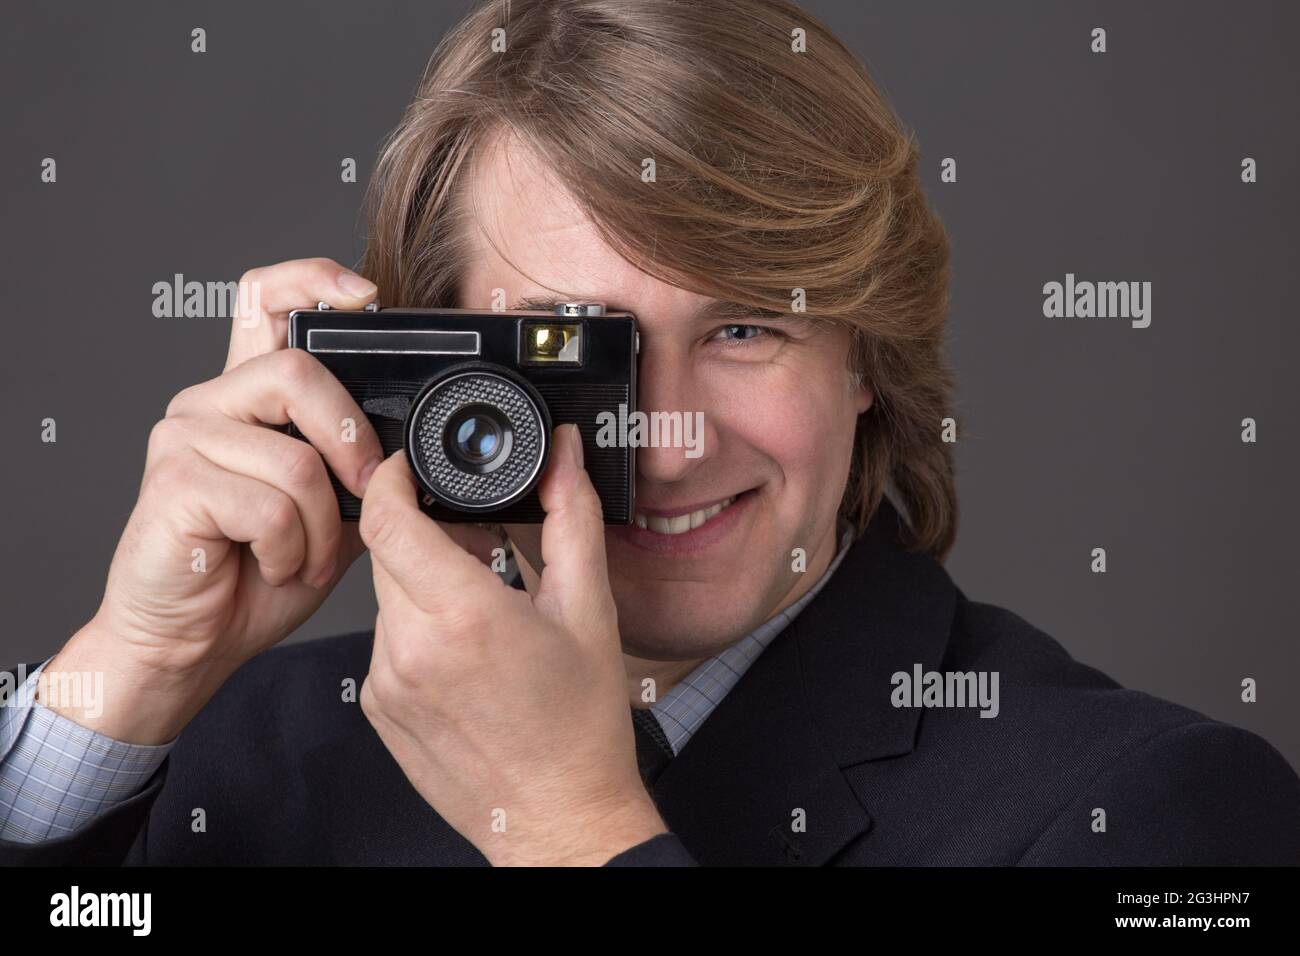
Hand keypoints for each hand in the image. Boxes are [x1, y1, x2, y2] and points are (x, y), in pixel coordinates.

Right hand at [43, 258, 383, 743]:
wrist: (191, 640)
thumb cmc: (253, 574)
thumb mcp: (329, 512)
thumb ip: (357, 469)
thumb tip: (411, 452)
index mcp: (249, 398)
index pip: (265, 299)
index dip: (312, 279)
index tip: (362, 295)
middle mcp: (210, 403)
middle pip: (298, 373)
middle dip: (351, 442)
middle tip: (362, 493)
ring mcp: (185, 438)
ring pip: (294, 457)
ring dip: (319, 524)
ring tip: (299, 554)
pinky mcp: (173, 483)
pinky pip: (269, 506)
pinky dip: (288, 549)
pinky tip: (270, 564)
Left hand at [358, 424, 667, 865]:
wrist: (557, 816)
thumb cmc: (579, 726)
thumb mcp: (588, 609)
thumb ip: (571, 518)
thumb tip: (564, 457)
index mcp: (464, 617)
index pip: (391, 522)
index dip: (393, 480)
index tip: (408, 467)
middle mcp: (410, 651)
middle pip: (390, 555)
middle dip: (426, 536)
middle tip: (477, 550)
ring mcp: (386, 684)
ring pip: (387, 599)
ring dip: (424, 587)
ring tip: (481, 615)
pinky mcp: (378, 709)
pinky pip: (383, 643)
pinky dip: (416, 632)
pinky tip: (463, 657)